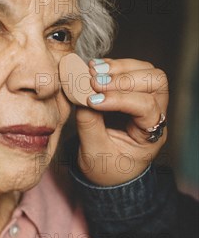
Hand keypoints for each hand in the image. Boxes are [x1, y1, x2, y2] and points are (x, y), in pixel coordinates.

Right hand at [74, 58, 168, 185]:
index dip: (119, 99)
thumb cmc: (104, 167)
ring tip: (93, 71)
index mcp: (150, 136)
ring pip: (145, 70)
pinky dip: (111, 66)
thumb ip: (88, 123)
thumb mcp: (93, 152)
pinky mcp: (131, 92)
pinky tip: (93, 68)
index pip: (146, 107)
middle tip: (96, 82)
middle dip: (124, 78)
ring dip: (119, 67)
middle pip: (156, 81)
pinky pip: (129, 69)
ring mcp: (146, 100)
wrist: (107, 172)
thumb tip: (81, 95)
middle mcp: (155, 115)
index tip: (93, 101)